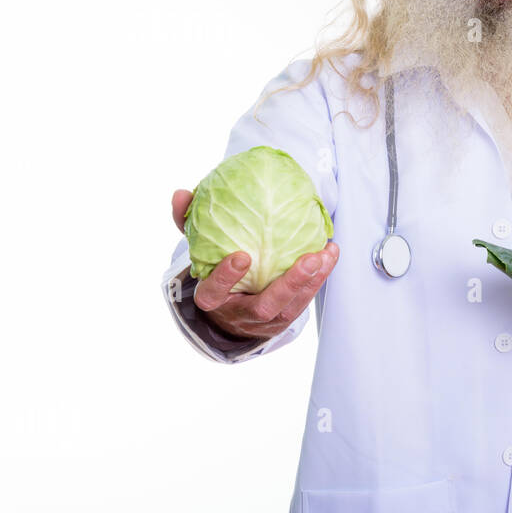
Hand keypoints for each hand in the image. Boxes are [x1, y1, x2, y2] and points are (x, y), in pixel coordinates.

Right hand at [171, 188, 339, 341]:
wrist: (230, 314)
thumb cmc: (214, 273)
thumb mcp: (198, 252)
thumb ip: (187, 225)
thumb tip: (181, 193)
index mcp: (213, 299)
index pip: (214, 292)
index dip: (225, 277)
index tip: (240, 256)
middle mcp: (241, 313)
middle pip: (266, 305)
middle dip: (289, 284)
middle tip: (308, 260)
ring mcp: (266, 319)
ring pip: (292, 306)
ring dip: (312, 280)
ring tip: (326, 253)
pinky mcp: (286, 317)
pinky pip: (306, 299)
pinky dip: (320, 277)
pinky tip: (330, 253)